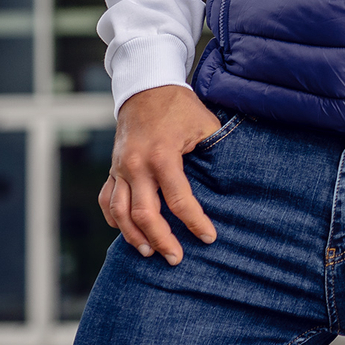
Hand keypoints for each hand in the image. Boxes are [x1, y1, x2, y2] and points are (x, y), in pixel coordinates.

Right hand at [99, 85, 221, 265]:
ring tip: (150, 252)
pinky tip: (126, 232)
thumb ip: (216, 147)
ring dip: (133, 236)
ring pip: (120, 212)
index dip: (195, 222)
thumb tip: (237, 172)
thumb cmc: (180, 106)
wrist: (146, 87)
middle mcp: (137, 165)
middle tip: (176, 258)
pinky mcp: (112, 167)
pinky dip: (114, 219)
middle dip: (162, 239)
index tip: (209, 237)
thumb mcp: (204, 122)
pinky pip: (106, 200)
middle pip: (144, 213)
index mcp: (163, 155)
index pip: (179, 199)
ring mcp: (120, 167)